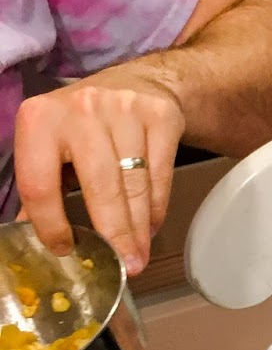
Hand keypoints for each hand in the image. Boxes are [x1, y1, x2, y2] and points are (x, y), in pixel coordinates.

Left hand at [13, 76, 184, 275]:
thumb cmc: (83, 126)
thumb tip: (34, 243)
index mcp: (40, 120)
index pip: (39, 184)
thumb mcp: (50, 147)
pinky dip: (156, 206)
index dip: (50, 224)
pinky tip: (150, 224)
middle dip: (113, 234)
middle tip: (124, 266)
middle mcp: (81, 109)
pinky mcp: (160, 115)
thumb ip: (42, 189)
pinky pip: (160, 174)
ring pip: (133, 184)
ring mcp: (125, 109)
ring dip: (138, 227)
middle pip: (98, 186)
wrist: (137, 82)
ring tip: (138, 255)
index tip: (65, 250)